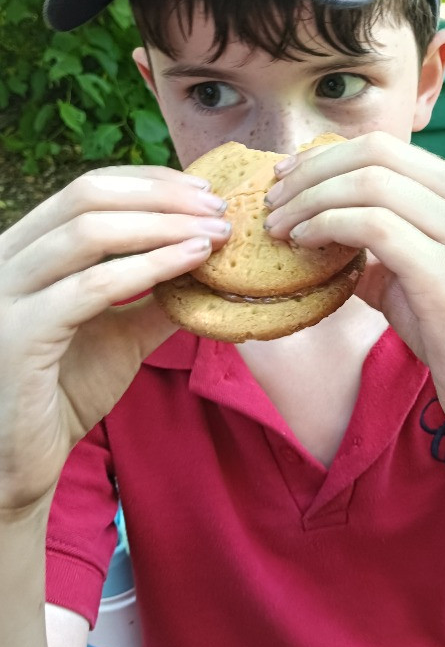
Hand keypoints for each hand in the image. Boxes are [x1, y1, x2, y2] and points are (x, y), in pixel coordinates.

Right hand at [0, 166, 230, 513]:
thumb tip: (210, 259)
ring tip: (216, 235)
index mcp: (23, 250)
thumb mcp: (120, 332)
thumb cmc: (64, 392)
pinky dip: (150, 267)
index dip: (150, 182)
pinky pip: (92, 286)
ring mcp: (3, 296)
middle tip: (220, 210)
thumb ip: (155, 294)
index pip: (87, 189)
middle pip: (87, 197)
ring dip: (165, 226)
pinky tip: (192, 263)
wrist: (19, 463)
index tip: (205, 193)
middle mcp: (3, 260)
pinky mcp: (17, 336)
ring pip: (89, 232)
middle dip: (163, 197)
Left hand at [263, 132, 444, 444]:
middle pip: (374, 156)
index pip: (384, 148)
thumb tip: (317, 225)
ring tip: (280, 226)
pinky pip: (375, 228)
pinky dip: (328, 227)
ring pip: (370, 186)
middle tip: (273, 200)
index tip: (286, 177)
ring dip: (311, 201)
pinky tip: (304, 244)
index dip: (325, 156)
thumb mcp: (419, 270)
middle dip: (311, 173)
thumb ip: (380, 241)